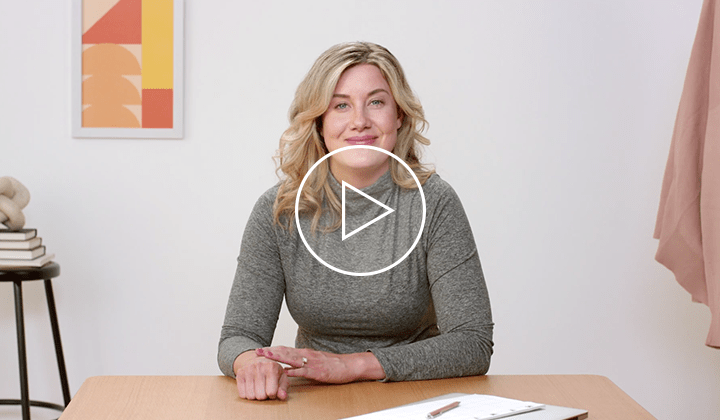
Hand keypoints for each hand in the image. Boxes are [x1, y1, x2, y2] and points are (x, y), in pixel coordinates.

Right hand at [233, 350, 288, 400]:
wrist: (258, 359)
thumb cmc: (272, 371)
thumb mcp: (281, 377)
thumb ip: (283, 388)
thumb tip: (283, 397)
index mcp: (272, 367)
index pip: (271, 392)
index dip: (273, 395)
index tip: (273, 390)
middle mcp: (259, 367)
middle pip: (260, 396)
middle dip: (264, 396)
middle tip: (265, 390)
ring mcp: (248, 370)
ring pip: (250, 396)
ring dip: (255, 396)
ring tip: (258, 389)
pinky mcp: (239, 374)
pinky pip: (242, 394)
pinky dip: (246, 395)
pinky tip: (251, 388)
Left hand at [256, 346, 384, 383]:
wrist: (349, 365)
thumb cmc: (332, 364)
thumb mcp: (314, 360)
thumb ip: (301, 361)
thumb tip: (287, 366)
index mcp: (304, 353)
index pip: (284, 349)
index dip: (272, 349)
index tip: (260, 350)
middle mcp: (306, 355)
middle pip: (285, 351)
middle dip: (270, 352)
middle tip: (257, 351)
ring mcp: (311, 363)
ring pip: (292, 359)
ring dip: (278, 357)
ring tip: (266, 357)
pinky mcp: (317, 372)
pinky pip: (303, 371)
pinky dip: (293, 371)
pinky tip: (285, 371)